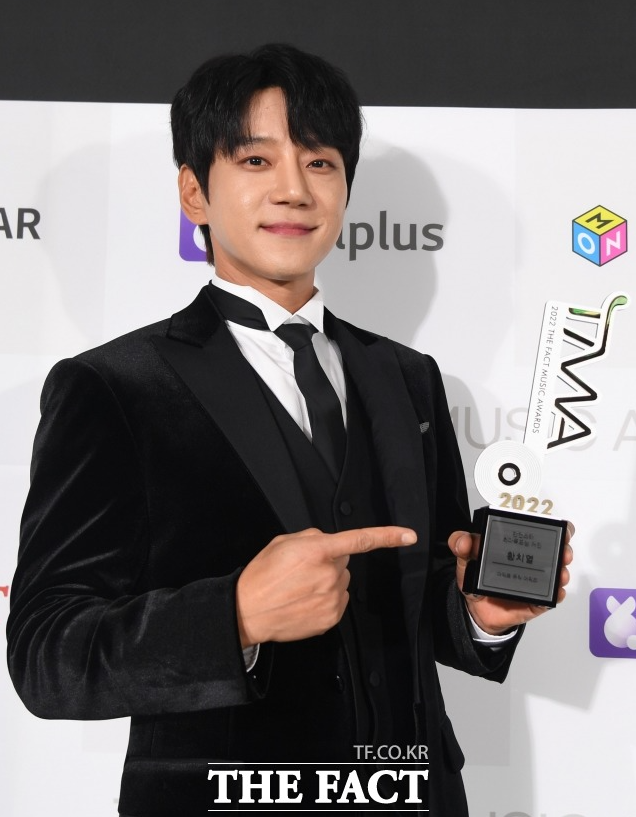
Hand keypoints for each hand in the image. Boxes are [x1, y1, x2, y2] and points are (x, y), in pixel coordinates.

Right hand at [236, 526, 416, 646]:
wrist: (247, 612)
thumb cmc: (262, 575)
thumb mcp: (283, 543)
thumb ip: (312, 538)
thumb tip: (328, 544)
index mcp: (318, 551)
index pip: (360, 540)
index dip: (387, 536)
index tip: (409, 536)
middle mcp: (330, 575)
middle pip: (343, 562)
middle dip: (328, 562)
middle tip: (302, 570)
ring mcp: (332, 599)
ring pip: (341, 582)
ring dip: (327, 581)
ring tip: (299, 587)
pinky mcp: (331, 618)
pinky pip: (338, 601)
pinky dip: (325, 599)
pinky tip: (304, 601)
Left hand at [449, 522, 574, 634]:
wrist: (477, 609)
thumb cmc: (475, 578)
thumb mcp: (465, 558)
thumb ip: (461, 545)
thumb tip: (464, 540)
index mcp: (515, 544)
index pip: (537, 529)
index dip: (551, 525)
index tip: (556, 525)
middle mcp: (530, 560)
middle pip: (555, 549)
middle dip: (563, 547)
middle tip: (563, 550)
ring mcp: (536, 580)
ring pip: (557, 572)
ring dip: (562, 570)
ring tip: (560, 572)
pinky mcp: (537, 600)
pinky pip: (551, 598)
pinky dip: (556, 594)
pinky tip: (556, 591)